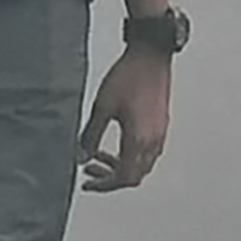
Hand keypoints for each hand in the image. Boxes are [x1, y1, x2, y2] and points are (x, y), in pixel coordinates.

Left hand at [81, 49, 170, 193]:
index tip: (87, 182)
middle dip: (110, 178)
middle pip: (133, 176)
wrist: (151, 55)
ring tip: (97, 155)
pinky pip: (147, 152)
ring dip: (119, 166)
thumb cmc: (128, 77)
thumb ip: (90, 136)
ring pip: (141, 165)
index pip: (123, 178)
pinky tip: (115, 143)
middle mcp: (153, 141)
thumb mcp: (102, 107)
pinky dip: (130, 155)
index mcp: (139, 140)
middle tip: (89, 170)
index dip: (104, 185)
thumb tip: (80, 158)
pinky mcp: (160, 124)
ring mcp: (159, 133)